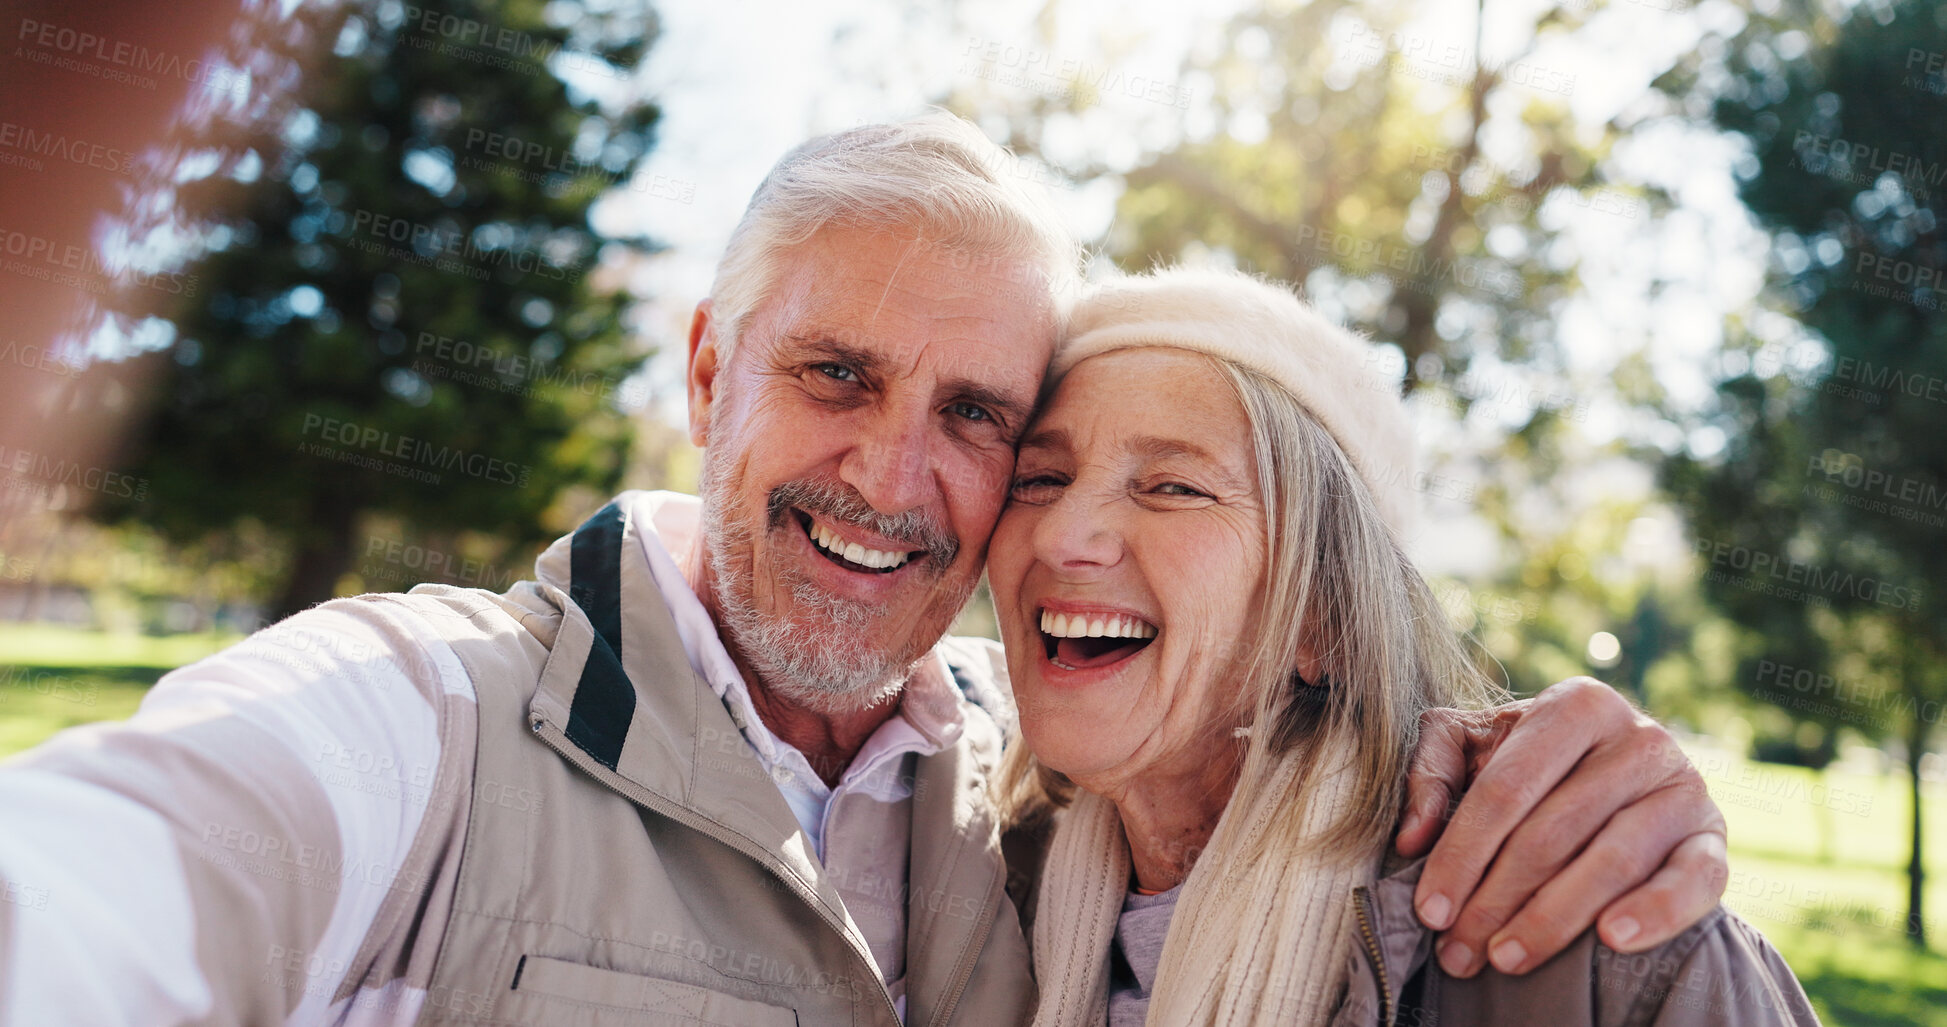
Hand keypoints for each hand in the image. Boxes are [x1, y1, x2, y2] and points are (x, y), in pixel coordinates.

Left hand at [1393, 677, 1727, 977]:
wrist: (1621, 777)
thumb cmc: (1531, 763)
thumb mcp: (1473, 746)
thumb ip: (1432, 772)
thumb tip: (1413, 837)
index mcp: (1576, 705)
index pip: (1506, 788)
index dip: (1462, 854)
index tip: (1429, 911)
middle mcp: (1638, 737)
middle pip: (1553, 832)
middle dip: (1495, 900)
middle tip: (1458, 951)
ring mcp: (1684, 786)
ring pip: (1612, 860)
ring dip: (1552, 919)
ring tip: (1505, 959)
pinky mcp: (1716, 836)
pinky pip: (1693, 880)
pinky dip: (1655, 912)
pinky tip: (1610, 940)